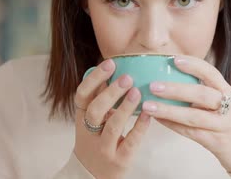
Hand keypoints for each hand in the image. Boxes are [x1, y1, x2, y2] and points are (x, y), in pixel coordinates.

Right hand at [73, 59, 150, 178]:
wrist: (92, 175)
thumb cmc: (96, 140)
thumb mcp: (92, 120)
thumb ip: (100, 97)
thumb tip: (112, 68)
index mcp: (82, 118)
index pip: (81, 95)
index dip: (94, 79)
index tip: (110, 63)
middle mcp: (90, 132)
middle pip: (95, 110)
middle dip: (110, 93)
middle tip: (127, 77)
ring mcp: (104, 148)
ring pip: (112, 126)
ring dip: (125, 108)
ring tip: (137, 92)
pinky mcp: (119, 160)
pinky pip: (130, 142)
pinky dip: (139, 127)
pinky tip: (148, 114)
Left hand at [141, 55, 230, 175]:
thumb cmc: (230, 120)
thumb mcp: (224, 101)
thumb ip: (205, 90)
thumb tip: (171, 74)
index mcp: (228, 92)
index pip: (212, 73)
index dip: (194, 65)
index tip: (174, 59)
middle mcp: (228, 107)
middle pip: (202, 95)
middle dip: (176, 89)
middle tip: (154, 85)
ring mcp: (222, 125)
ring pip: (193, 116)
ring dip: (169, 110)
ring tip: (148, 106)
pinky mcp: (215, 142)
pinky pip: (190, 132)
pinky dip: (172, 125)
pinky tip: (157, 119)